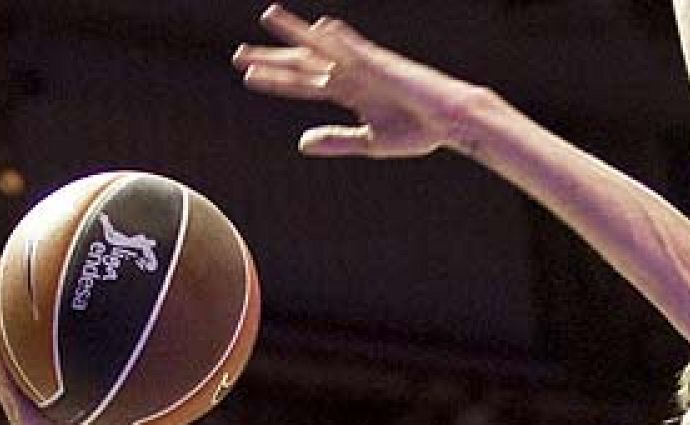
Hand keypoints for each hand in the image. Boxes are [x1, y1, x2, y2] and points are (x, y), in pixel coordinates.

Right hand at [0, 274, 88, 424]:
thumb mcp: (90, 391)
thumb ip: (103, 371)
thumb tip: (135, 350)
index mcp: (30, 367)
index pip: (21, 332)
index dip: (18, 307)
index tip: (21, 277)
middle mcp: (16, 370)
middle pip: (1, 328)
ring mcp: (7, 380)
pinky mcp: (6, 393)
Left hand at [233, 4, 487, 159]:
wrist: (450, 122)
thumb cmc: (418, 131)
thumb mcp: (370, 142)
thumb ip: (336, 140)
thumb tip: (301, 143)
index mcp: (349, 93)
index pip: (304, 84)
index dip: (276, 81)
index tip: (248, 76)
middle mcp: (352, 74)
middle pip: (305, 63)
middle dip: (273, 58)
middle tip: (238, 55)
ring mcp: (366, 66)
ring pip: (323, 48)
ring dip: (296, 33)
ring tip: (268, 16)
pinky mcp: (385, 65)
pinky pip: (358, 49)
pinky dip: (340, 39)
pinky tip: (320, 29)